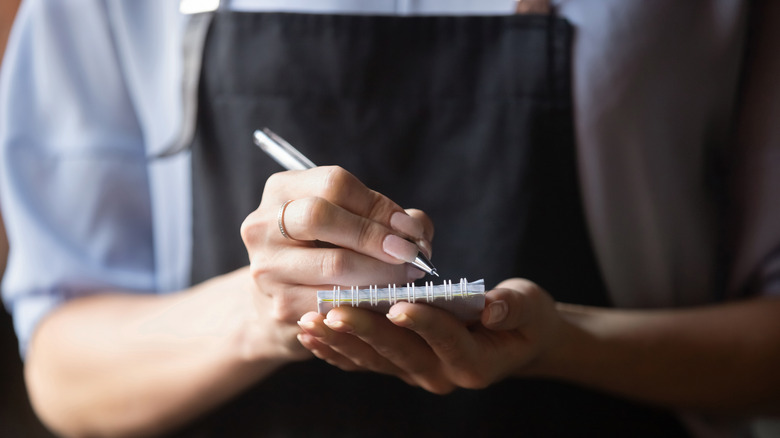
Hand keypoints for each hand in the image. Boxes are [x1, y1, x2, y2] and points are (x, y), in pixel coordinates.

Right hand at [241, 166, 433, 324]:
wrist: (277, 302)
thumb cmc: (322, 253)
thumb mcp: (345, 222)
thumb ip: (386, 218)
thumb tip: (418, 231)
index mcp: (282, 190)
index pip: (334, 184)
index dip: (379, 205)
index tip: (409, 228)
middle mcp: (263, 224)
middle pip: (322, 216)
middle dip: (375, 235)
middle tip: (410, 254)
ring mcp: (267, 267)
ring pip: (334, 263)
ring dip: (382, 271)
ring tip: (407, 277)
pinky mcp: (279, 306)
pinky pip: (334, 301)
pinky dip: (368, 300)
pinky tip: (385, 300)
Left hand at [296, 278, 564, 393]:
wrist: (514, 341)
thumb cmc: (523, 319)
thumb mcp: (529, 309)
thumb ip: (513, 308)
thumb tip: (494, 306)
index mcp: (474, 362)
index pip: (446, 340)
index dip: (424, 323)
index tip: (398, 304)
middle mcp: (442, 376)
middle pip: (399, 353)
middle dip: (365, 331)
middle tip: (333, 311)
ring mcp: (416, 374)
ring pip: (374, 360)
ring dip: (340, 341)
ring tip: (310, 321)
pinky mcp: (398, 367)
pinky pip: (362, 362)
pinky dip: (335, 350)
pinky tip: (309, 335)